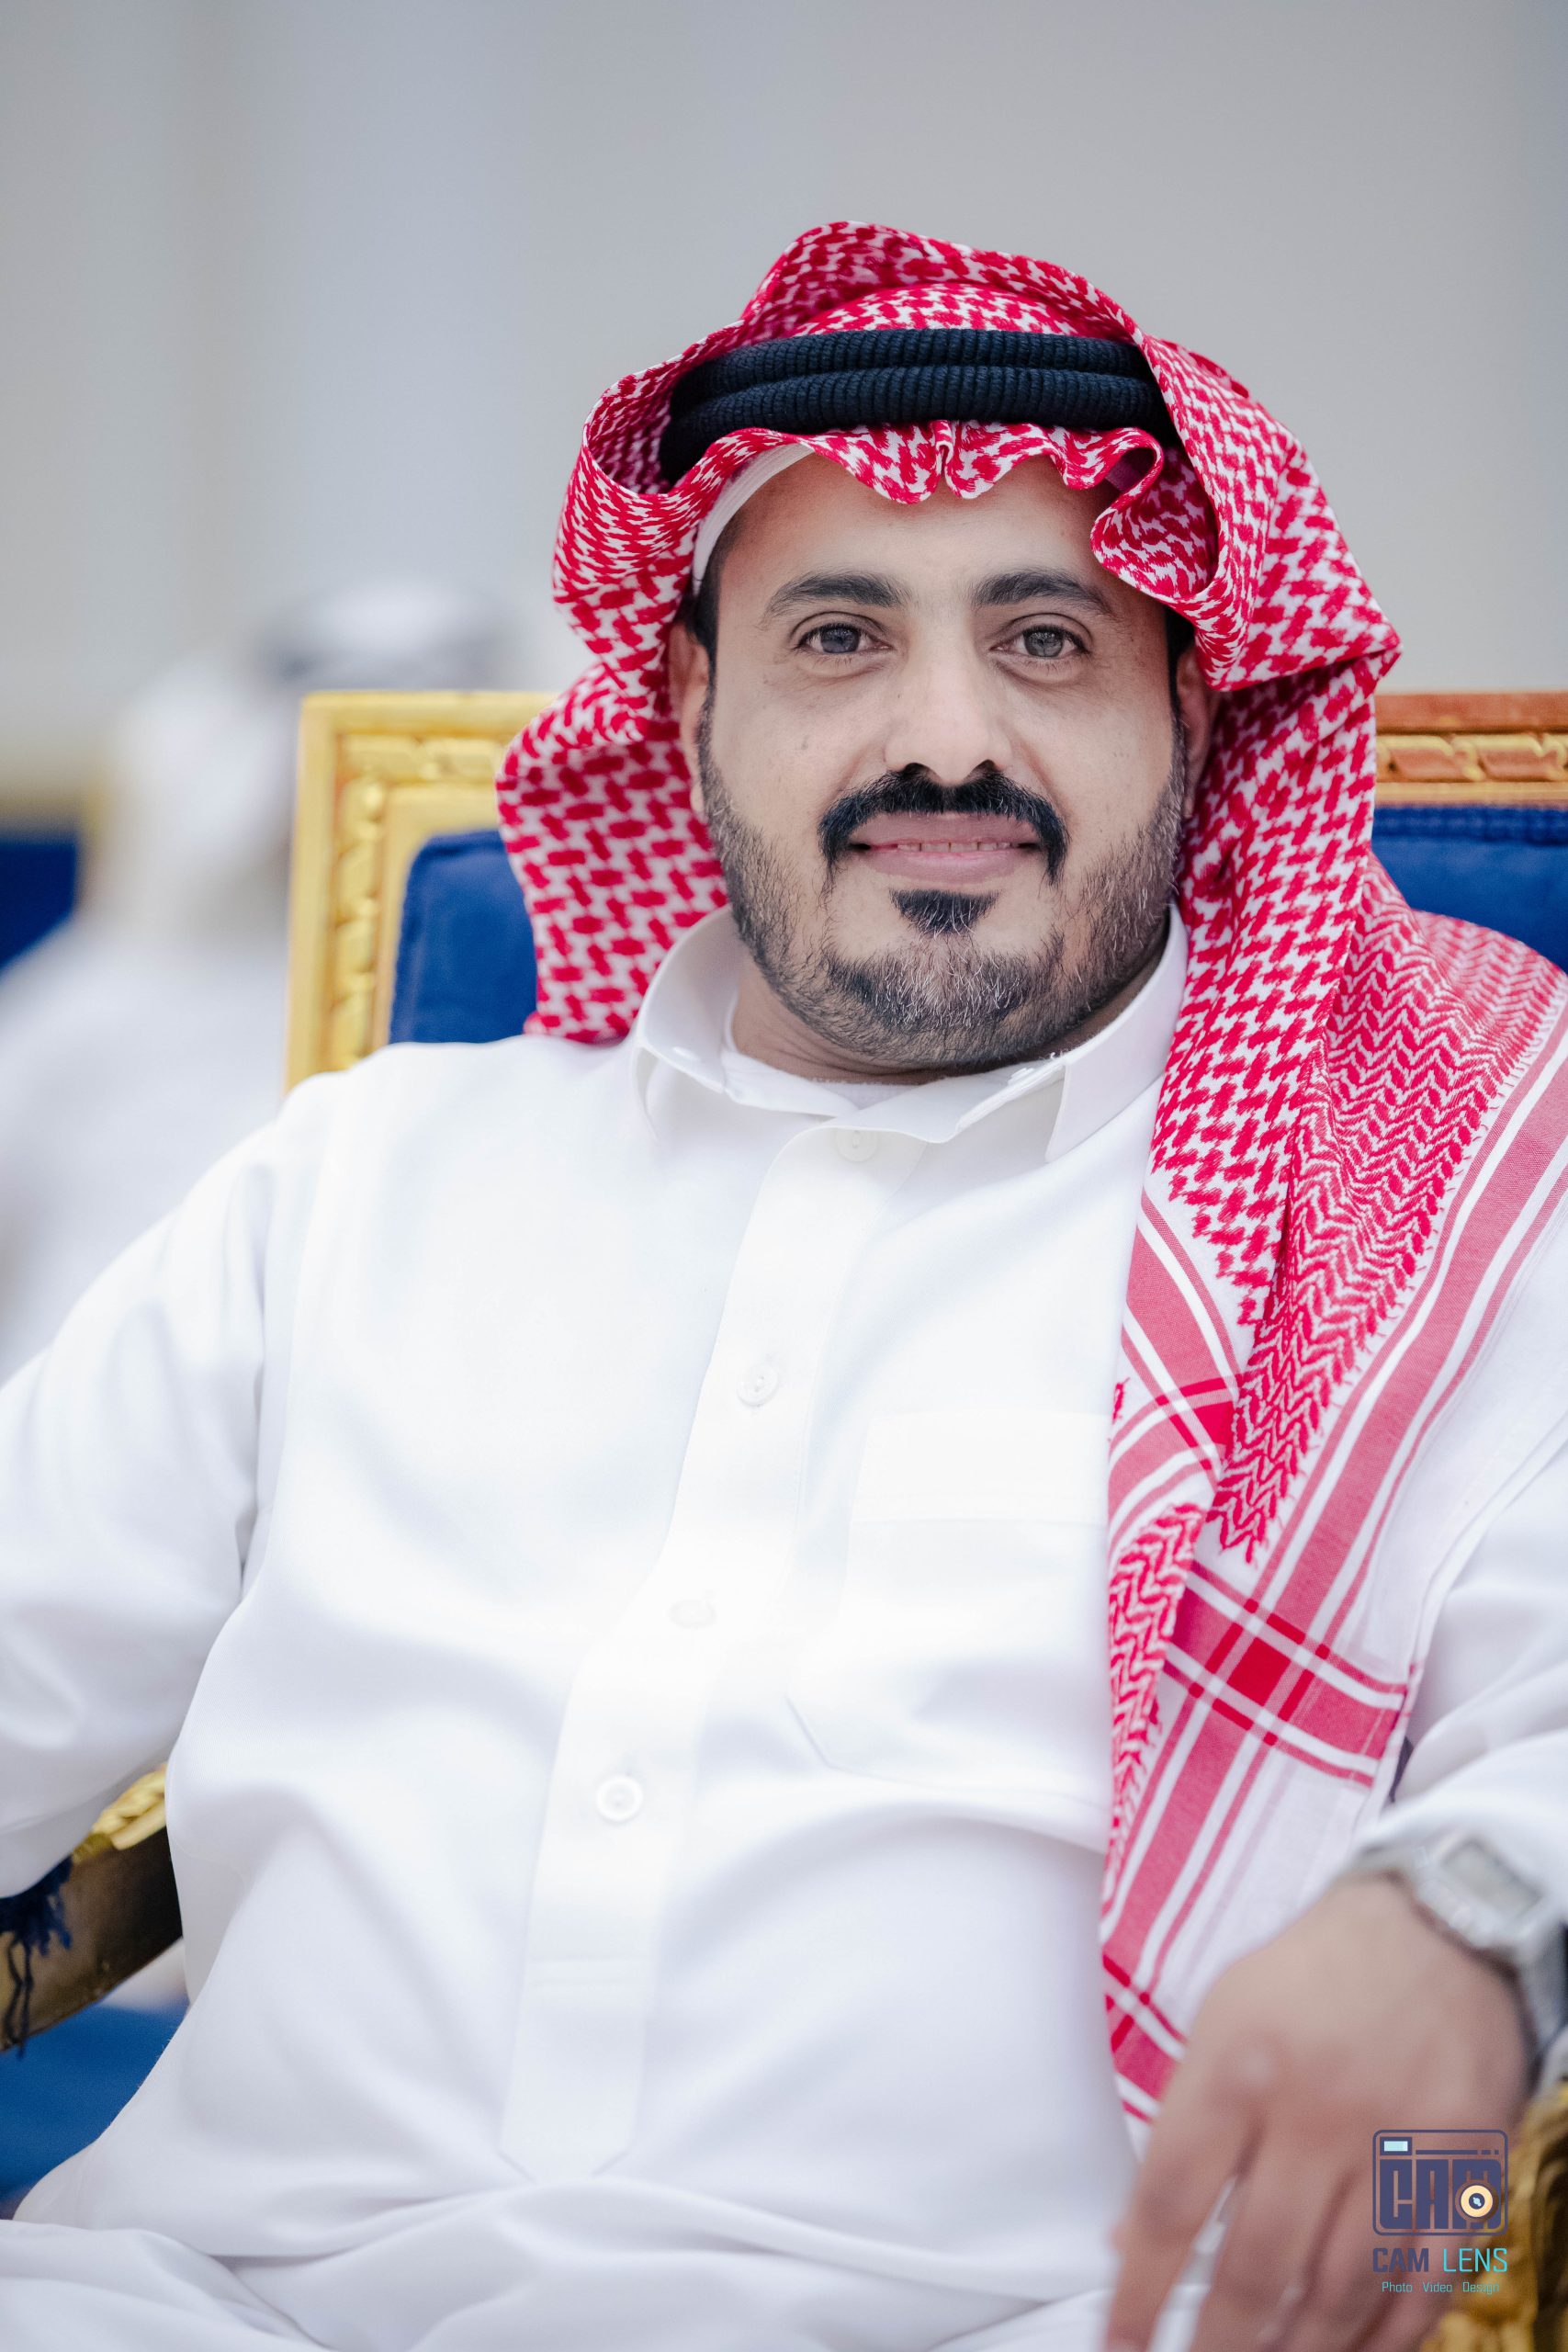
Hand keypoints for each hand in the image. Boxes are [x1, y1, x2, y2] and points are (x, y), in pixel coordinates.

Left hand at [1104, 1873, 1529, 2351]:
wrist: (1440, 1928)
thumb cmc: (1317, 1977)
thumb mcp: (1222, 2019)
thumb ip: (1181, 2126)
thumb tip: (1131, 2238)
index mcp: (1241, 2066)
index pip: (1172, 2203)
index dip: (1141, 2290)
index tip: (1122, 2342)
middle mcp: (1318, 2111)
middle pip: (1258, 2266)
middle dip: (1219, 2343)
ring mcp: (1398, 2145)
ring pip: (1341, 2293)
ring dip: (1298, 2350)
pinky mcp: (1465, 2171)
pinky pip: (1424, 2285)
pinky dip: (1387, 2338)